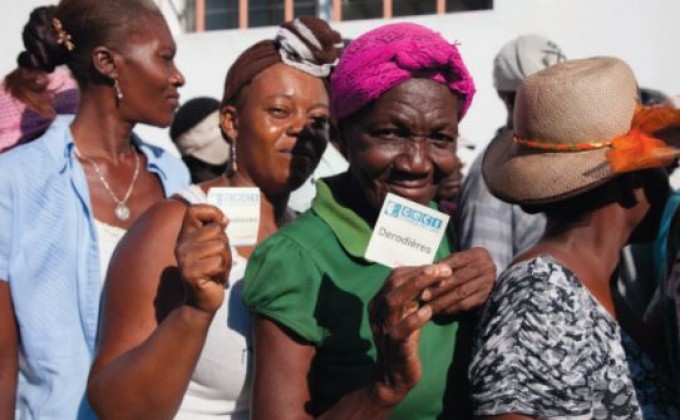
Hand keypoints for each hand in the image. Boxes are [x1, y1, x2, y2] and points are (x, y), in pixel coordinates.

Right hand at [175, 204, 230, 313]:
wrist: (203, 300)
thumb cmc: (212, 271)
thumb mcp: (213, 246)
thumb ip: (215, 232)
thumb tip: (224, 220)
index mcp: (185, 235)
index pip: (193, 211)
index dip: (212, 212)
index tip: (223, 223)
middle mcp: (182, 245)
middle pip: (216, 230)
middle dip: (225, 245)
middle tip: (218, 260)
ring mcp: (184, 259)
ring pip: (220, 245)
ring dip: (226, 259)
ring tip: (217, 269)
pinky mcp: (191, 273)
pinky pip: (219, 262)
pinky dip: (223, 270)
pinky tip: (215, 278)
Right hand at [368, 264, 451, 405]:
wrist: (394, 376)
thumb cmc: (405, 341)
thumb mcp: (407, 314)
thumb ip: (414, 296)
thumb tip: (433, 273)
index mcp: (380, 302)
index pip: (395, 276)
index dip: (418, 268)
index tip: (440, 266)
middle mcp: (378, 312)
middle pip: (394, 283)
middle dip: (420, 273)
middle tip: (444, 268)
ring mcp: (384, 328)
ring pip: (394, 301)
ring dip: (416, 286)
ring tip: (437, 278)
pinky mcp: (393, 345)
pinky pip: (400, 330)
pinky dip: (414, 319)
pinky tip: (429, 311)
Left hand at [418, 247, 495, 314]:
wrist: (488, 273)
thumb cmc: (467, 265)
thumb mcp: (459, 259)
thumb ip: (445, 264)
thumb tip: (425, 273)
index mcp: (477, 254)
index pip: (456, 260)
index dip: (440, 269)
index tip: (424, 278)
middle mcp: (485, 268)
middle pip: (458, 278)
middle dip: (439, 288)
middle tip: (423, 296)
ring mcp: (487, 283)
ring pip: (461, 293)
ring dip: (443, 301)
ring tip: (428, 307)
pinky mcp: (485, 297)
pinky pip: (466, 304)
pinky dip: (451, 308)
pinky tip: (440, 311)